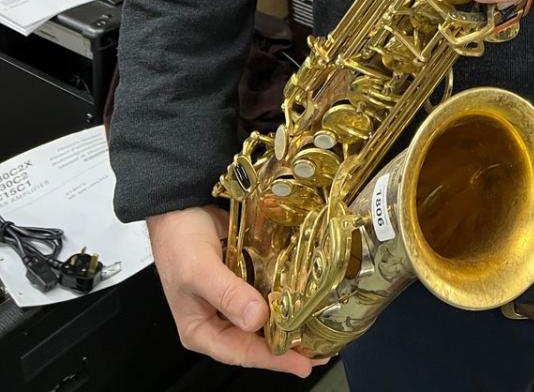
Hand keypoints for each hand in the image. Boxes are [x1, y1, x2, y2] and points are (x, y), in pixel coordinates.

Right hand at [146, 205, 329, 377]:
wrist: (180, 205)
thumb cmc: (178, 239)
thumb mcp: (199, 270)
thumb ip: (227, 294)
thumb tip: (257, 318)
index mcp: (201, 330)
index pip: (241, 352)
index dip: (273, 360)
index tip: (302, 364)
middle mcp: (219, 319)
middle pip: (256, 341)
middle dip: (287, 347)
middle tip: (321, 350)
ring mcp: (234, 300)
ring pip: (265, 319)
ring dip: (289, 324)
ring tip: (319, 329)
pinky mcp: (246, 279)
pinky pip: (268, 294)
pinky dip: (285, 298)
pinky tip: (306, 298)